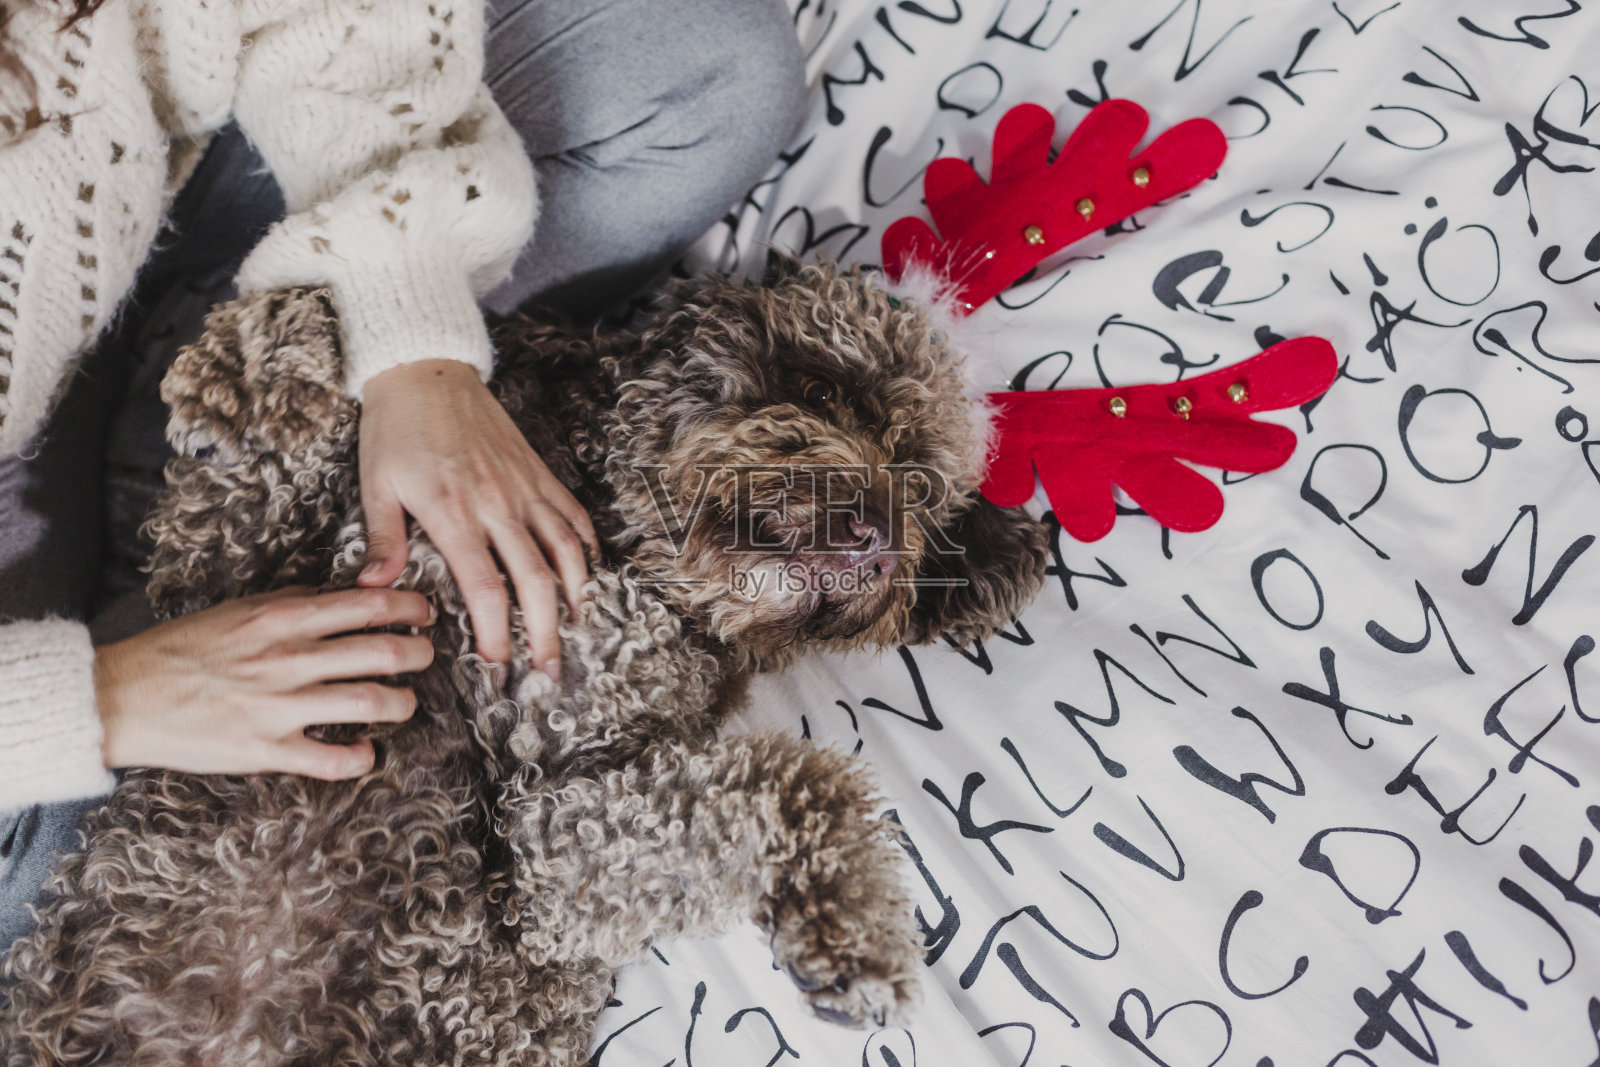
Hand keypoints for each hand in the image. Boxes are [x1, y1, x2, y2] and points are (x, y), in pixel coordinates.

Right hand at [96, 587, 435, 778]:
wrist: (122, 695)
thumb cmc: (180, 650)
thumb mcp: (237, 609)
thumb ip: (290, 600)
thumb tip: (333, 594)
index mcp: (282, 618)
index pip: (369, 605)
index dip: (411, 608)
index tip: (426, 613)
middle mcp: (289, 659)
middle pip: (382, 652)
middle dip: (418, 654)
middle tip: (426, 656)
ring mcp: (280, 706)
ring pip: (370, 703)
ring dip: (402, 704)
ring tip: (406, 704)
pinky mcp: (265, 750)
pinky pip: (332, 758)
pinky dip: (361, 758)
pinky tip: (367, 753)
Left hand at [357, 359, 595, 674]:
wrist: (426, 370)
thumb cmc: (395, 429)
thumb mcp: (376, 484)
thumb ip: (383, 539)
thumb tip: (377, 588)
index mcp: (454, 513)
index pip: (485, 589)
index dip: (496, 635)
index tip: (497, 668)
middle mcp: (498, 504)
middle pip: (536, 581)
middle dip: (546, 633)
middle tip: (548, 670)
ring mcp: (524, 487)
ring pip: (566, 551)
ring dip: (577, 596)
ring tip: (577, 630)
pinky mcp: (538, 472)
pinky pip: (573, 515)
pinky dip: (586, 548)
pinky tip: (586, 573)